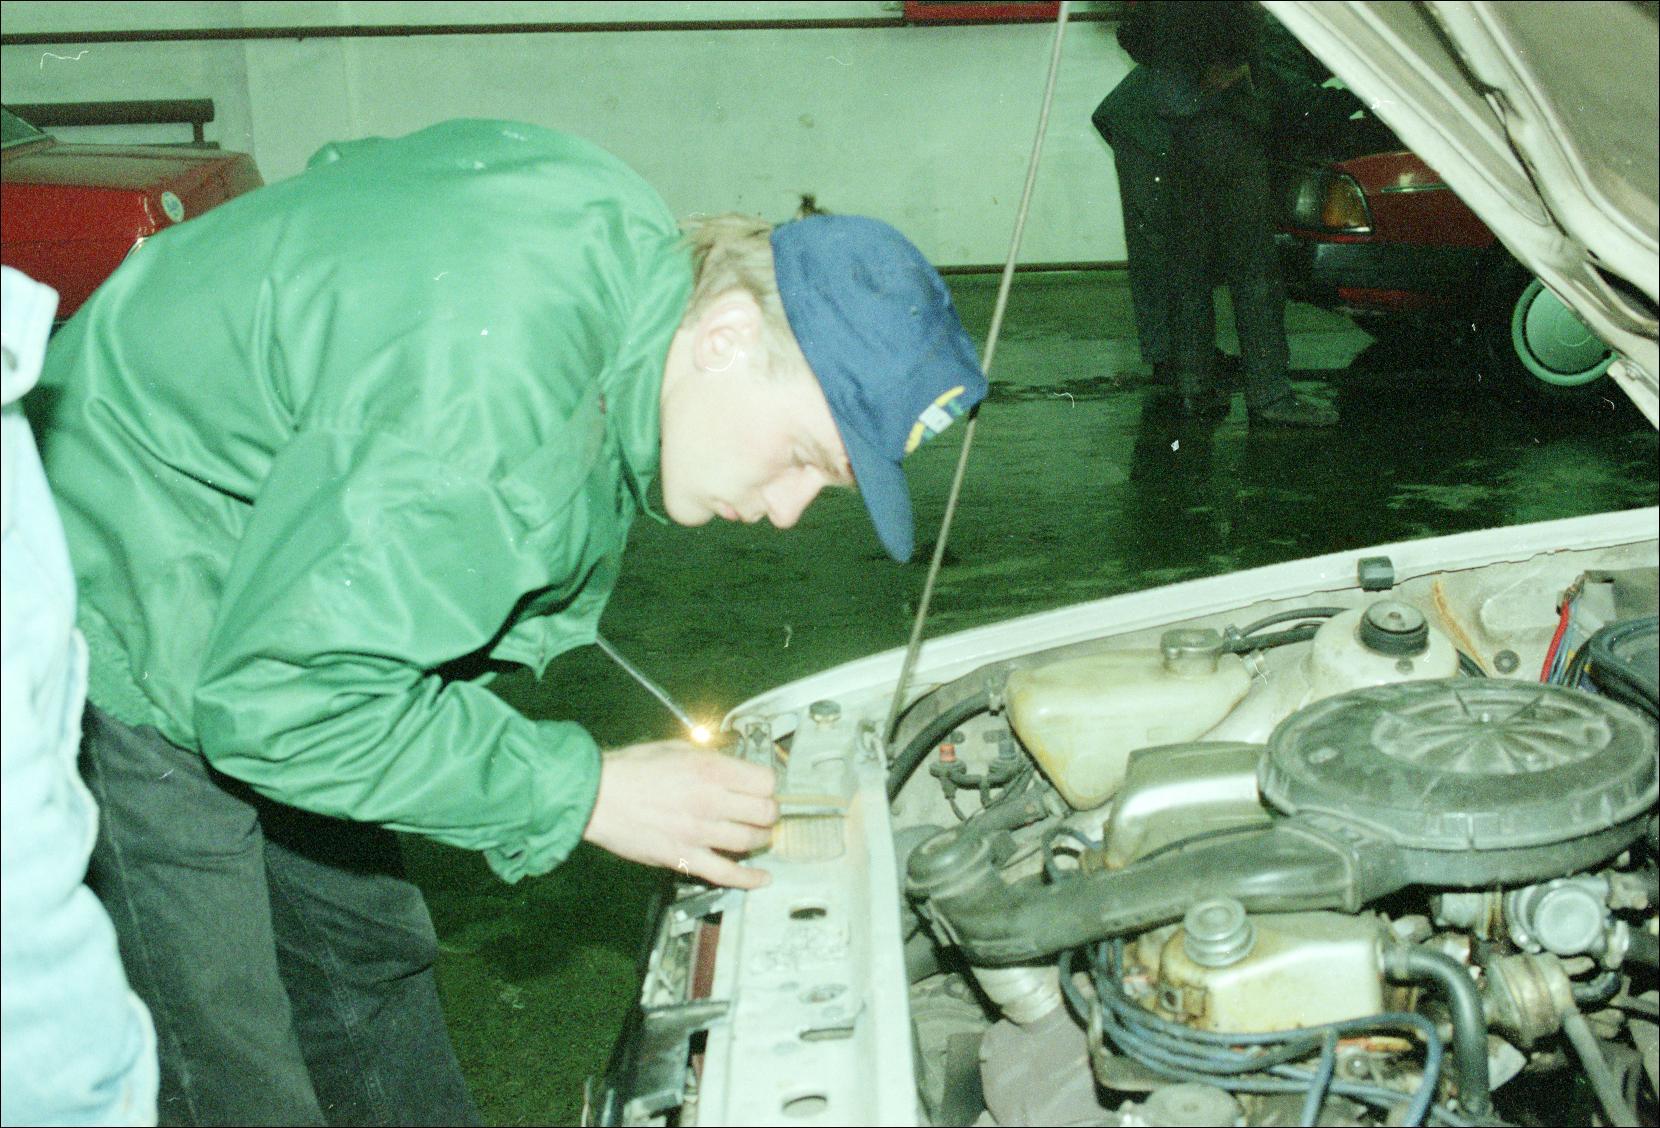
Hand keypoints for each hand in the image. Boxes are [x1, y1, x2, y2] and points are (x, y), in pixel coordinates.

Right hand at [582, 740, 778, 888]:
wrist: (598, 796)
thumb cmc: (632, 767)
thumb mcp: (678, 748)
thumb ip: (710, 758)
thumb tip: (733, 766)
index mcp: (710, 769)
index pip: (765, 781)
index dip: (768, 784)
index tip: (763, 788)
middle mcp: (710, 801)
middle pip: (764, 812)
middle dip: (769, 812)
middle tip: (763, 812)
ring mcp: (699, 832)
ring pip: (750, 841)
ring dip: (761, 839)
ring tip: (759, 836)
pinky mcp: (684, 857)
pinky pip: (726, 873)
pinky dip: (749, 879)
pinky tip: (762, 878)